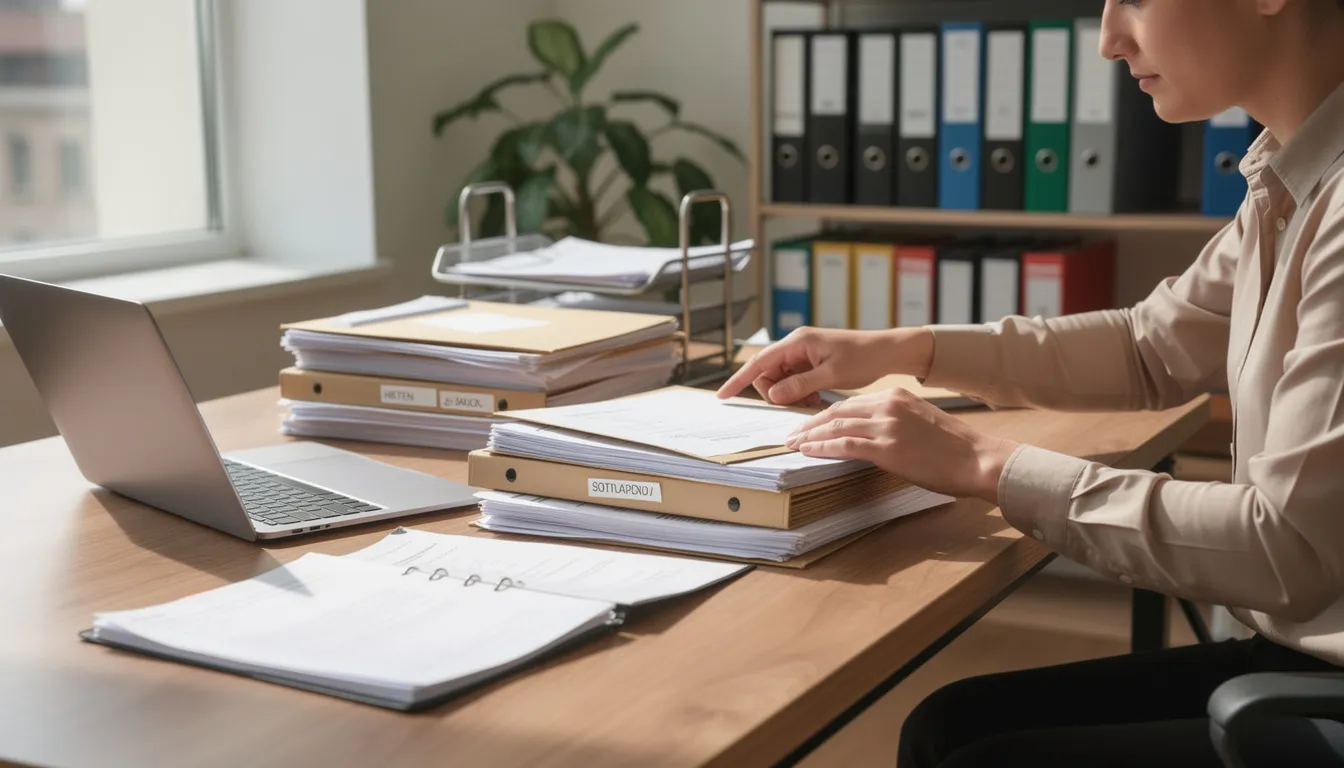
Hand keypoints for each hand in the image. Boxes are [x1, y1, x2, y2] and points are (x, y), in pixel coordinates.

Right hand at [718, 327, 933, 406]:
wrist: (887, 351)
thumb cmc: (863, 358)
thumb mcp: (831, 375)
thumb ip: (800, 385)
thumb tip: (774, 395)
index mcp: (797, 342)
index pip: (759, 362)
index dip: (739, 380)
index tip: (723, 395)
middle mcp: (795, 345)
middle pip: (767, 374)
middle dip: (777, 393)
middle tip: (803, 401)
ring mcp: (802, 353)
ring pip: (780, 380)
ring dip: (791, 395)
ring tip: (815, 398)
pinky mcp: (809, 362)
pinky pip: (793, 381)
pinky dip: (800, 392)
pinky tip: (817, 396)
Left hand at [783, 388, 1019, 502]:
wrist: (978, 459)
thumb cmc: (954, 448)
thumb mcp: (920, 422)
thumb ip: (892, 422)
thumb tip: (868, 436)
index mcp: (895, 396)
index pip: (849, 403)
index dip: (824, 415)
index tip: (808, 425)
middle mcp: (888, 405)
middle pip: (837, 411)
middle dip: (810, 424)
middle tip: (791, 435)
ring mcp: (887, 425)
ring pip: (836, 426)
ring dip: (809, 436)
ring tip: (792, 444)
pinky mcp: (887, 448)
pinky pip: (845, 444)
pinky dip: (822, 447)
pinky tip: (807, 451)